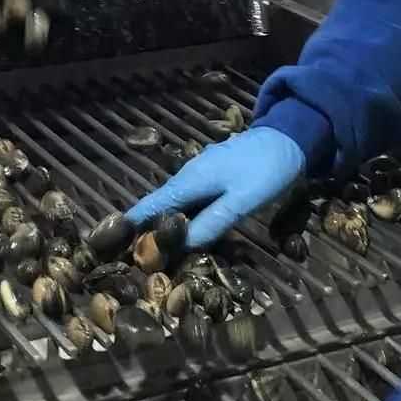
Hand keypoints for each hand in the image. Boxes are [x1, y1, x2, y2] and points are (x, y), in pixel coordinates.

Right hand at [125, 127, 304, 247]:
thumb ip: (213, 222)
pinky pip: (190, 200)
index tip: (110, 246)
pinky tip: (186, 232)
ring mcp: (200, 174)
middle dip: (146, 231)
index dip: (130, 225)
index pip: (150, 206)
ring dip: (165, 225)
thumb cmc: (267, 170)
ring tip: (156, 253)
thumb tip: (182, 246)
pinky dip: (183, 217)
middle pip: (160, 207)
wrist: (291, 138)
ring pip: (175, 204)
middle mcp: (188, 176)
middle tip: (135, 261)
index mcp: (190, 181)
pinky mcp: (214, 176)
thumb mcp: (243, 201)